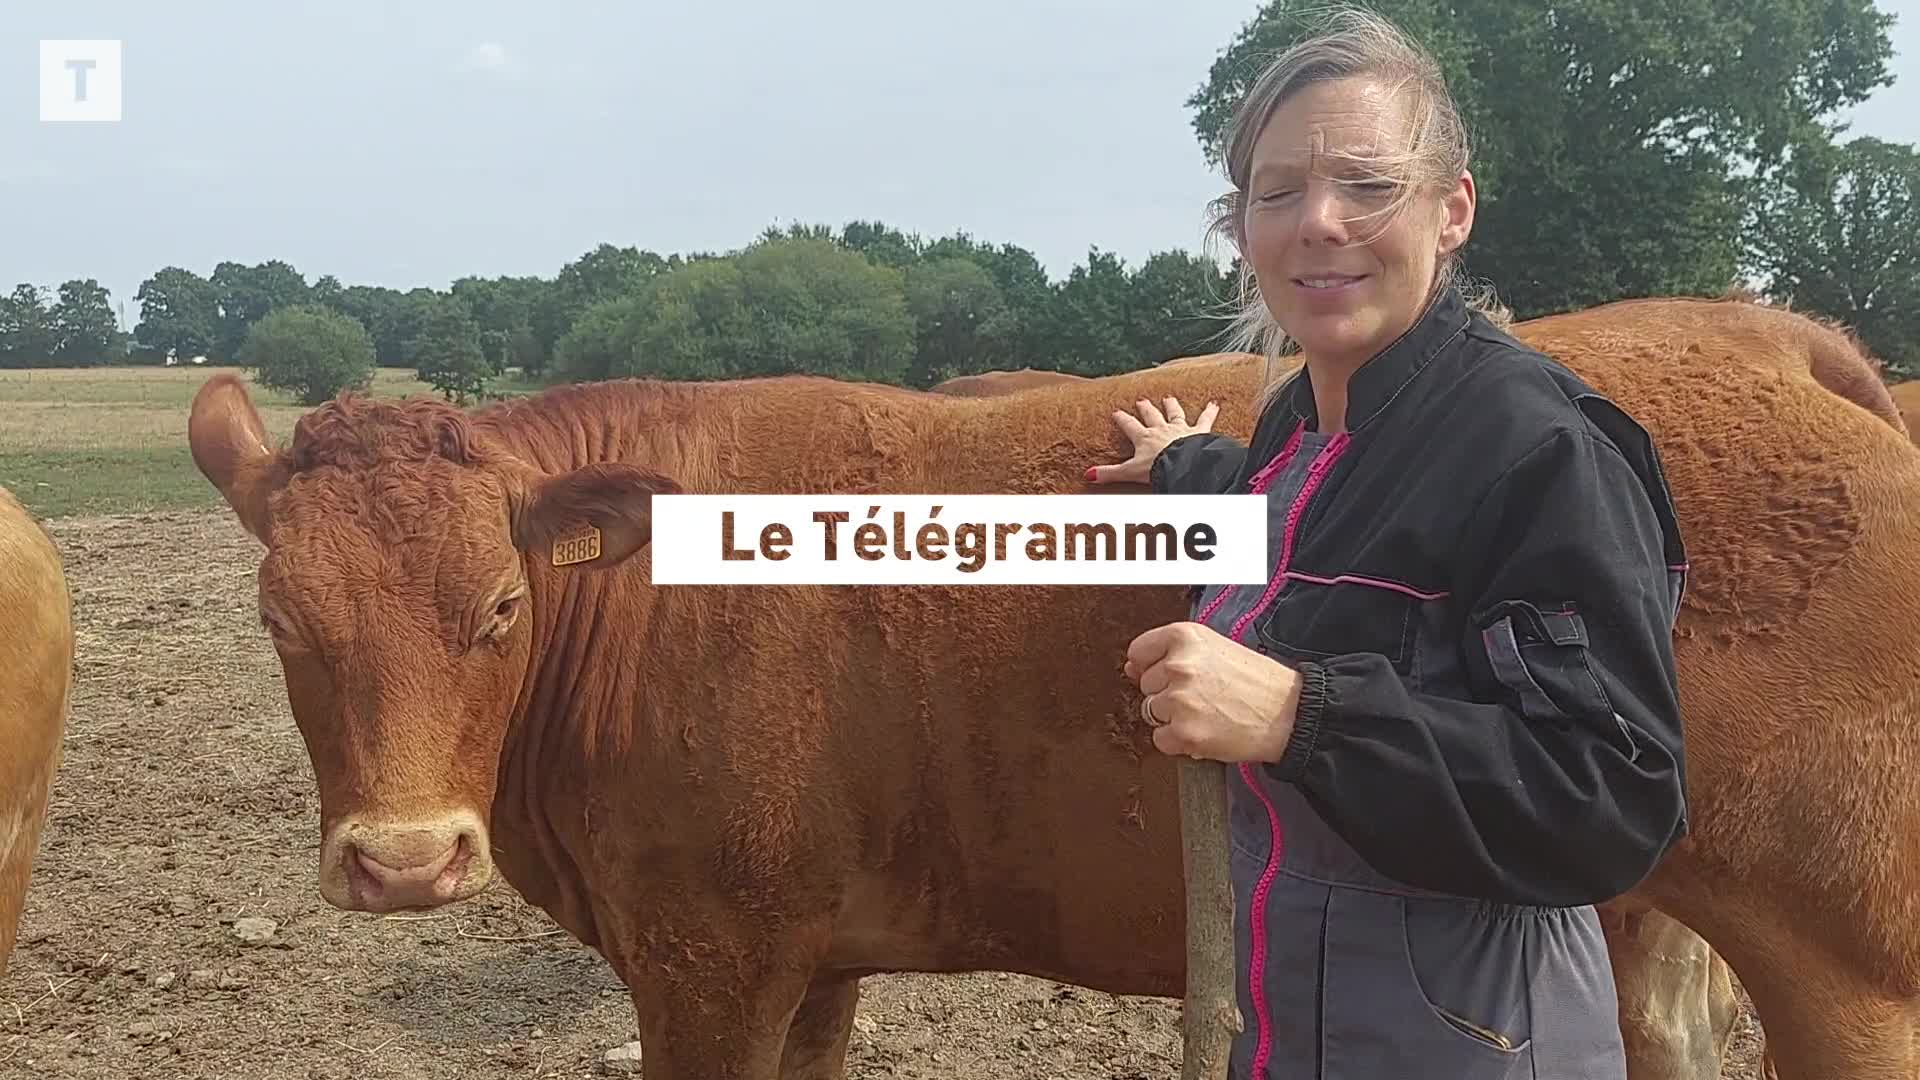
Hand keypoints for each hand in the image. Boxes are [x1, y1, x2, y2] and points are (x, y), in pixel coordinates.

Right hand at [1087, 397, 1218, 484]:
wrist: (1181, 465)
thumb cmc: (1157, 469)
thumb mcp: (1129, 472)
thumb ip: (1110, 473)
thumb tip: (1088, 475)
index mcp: (1144, 439)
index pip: (1129, 426)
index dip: (1122, 419)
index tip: (1116, 412)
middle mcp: (1162, 430)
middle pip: (1152, 416)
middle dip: (1145, 408)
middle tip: (1141, 400)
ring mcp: (1181, 429)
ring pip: (1175, 413)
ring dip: (1171, 406)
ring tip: (1169, 398)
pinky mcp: (1199, 432)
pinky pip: (1205, 420)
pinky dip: (1210, 412)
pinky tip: (1215, 404)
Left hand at [1125, 621, 1301, 762]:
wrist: (1289, 714)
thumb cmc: (1256, 681)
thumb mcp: (1214, 649)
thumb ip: (1171, 653)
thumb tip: (1130, 667)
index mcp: (1184, 636)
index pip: (1139, 652)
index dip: (1151, 666)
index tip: (1169, 675)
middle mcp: (1178, 665)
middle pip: (1146, 685)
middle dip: (1168, 693)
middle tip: (1205, 695)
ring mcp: (1180, 700)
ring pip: (1151, 712)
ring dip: (1173, 718)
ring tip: (1207, 713)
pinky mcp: (1185, 733)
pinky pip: (1161, 740)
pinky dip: (1179, 741)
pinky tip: (1205, 730)